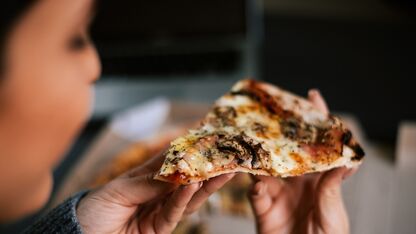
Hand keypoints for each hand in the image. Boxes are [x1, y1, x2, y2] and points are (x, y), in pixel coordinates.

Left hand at [77, 153, 233, 232]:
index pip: (171, 159)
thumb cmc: (94, 210)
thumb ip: (149, 182)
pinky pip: (175, 212)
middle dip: (206, 166)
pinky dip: (185, 198)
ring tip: (222, 168)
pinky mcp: (160, 229)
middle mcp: (158, 193)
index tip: (205, 133)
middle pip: (187, 177)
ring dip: (206, 182)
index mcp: (146, 178)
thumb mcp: (119, 190)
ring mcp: (160, 211)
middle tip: (226, 152)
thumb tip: (177, 170)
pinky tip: (194, 184)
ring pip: (189, 196)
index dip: (188, 147)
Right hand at [248, 90, 355, 233]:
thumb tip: (348, 162)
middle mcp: (295, 180)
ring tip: (255, 141)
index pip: (316, 145)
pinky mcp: (261, 206)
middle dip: (278, 130)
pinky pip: (253, 190)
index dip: (316, 120)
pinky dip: (253, 183)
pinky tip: (257, 180)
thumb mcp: (334, 214)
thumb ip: (333, 190)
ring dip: (259, 154)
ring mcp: (277, 191)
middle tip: (271, 112)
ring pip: (264, 165)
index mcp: (316, 178)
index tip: (312, 96)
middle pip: (285, 149)